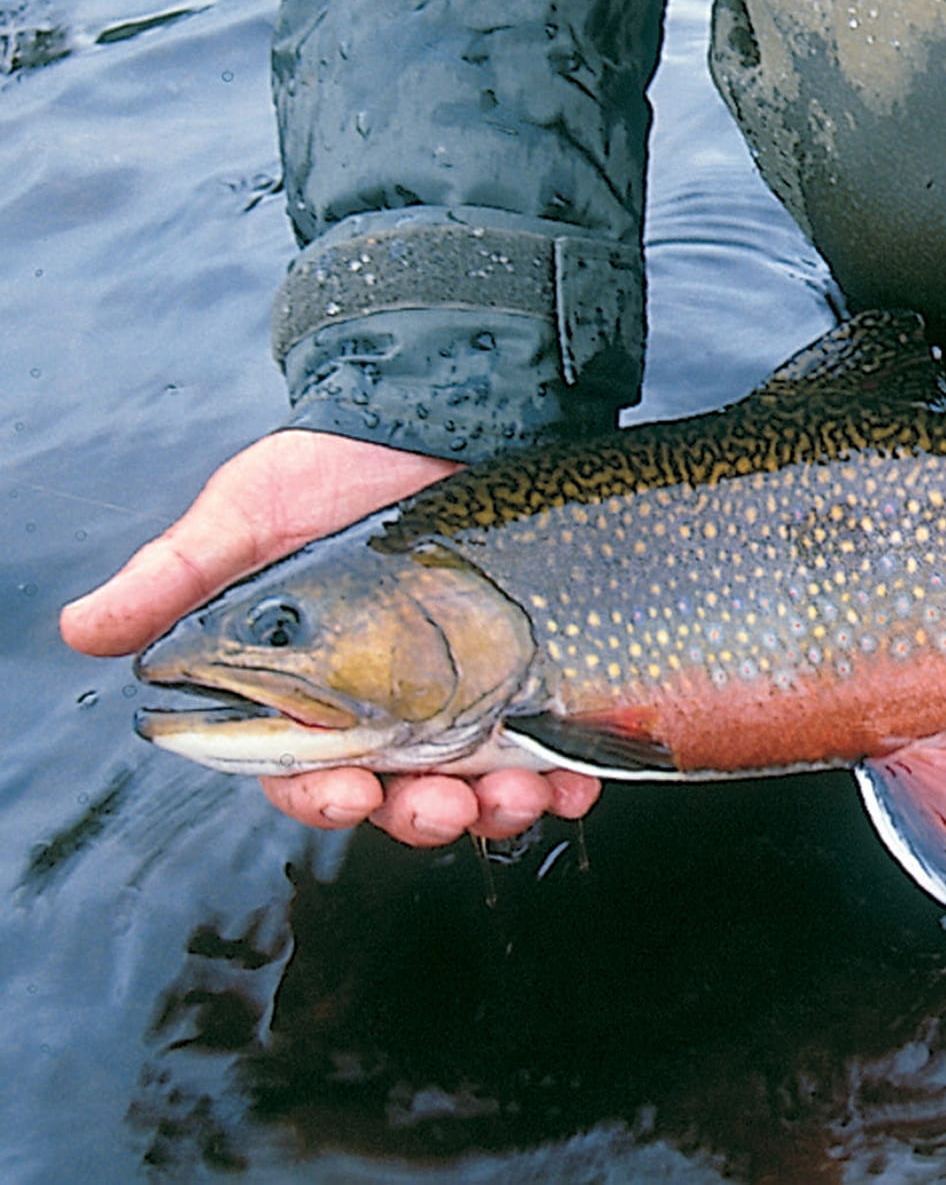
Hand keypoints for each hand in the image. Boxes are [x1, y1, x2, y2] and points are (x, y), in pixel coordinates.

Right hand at [60, 429, 600, 843]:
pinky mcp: (536, 672)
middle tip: (446, 807)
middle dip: (422, 817)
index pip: (305, 774)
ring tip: (518, 798)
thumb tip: (84, 631)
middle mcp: (392, 707)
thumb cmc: (330, 467)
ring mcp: (470, 694)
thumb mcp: (246, 513)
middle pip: (401, 798)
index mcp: (311, 692)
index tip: (346, 792)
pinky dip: (565, 777)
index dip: (321, 797)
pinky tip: (577, 784)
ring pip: (479, 788)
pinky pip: (554, 748)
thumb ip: (176, 577)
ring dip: (497, 809)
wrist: (441, 411)